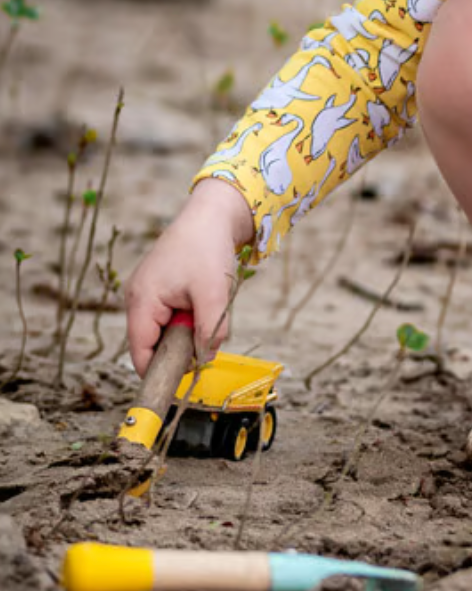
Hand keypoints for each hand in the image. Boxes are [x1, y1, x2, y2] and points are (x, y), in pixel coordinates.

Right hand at [123, 179, 253, 375]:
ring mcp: (149, 292)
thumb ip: (209, 330)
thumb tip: (205, 360)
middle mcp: (138, 299)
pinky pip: (174, 314)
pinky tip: (207, 297)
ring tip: (210, 304)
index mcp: (141, 301)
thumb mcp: (214, 293)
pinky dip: (192, 314)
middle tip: (209, 333)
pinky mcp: (162, 287)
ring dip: (191, 327)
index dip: (161, 370)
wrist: (214, 213)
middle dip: (182, 345)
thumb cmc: (208, 248)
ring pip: (168, 329)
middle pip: (154, 343)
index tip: (186, 377)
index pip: (140, 353)